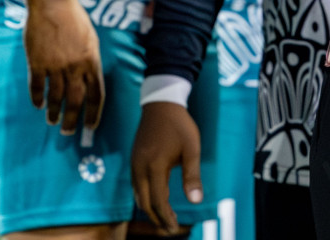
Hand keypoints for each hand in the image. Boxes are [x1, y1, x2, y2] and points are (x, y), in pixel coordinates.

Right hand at [24, 0, 104, 134]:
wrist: (52, 3)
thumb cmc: (73, 19)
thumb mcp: (90, 39)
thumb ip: (90, 62)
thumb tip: (89, 83)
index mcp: (91, 61)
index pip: (96, 95)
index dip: (93, 114)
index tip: (90, 127)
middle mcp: (75, 67)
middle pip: (75, 102)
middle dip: (72, 120)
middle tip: (68, 132)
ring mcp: (55, 66)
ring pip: (55, 98)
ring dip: (54, 113)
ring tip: (52, 121)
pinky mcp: (37, 63)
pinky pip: (37, 87)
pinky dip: (37, 99)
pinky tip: (38, 105)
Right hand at [131, 101, 202, 233]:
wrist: (160, 103)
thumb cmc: (179, 125)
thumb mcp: (191, 149)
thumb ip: (192, 176)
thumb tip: (195, 201)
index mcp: (154, 166)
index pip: (158, 201)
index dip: (166, 218)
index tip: (175, 228)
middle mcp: (140, 168)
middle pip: (144, 202)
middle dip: (156, 218)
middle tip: (169, 228)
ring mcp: (134, 163)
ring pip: (138, 195)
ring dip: (149, 208)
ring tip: (163, 217)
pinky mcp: (134, 159)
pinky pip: (136, 185)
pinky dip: (144, 197)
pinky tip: (155, 198)